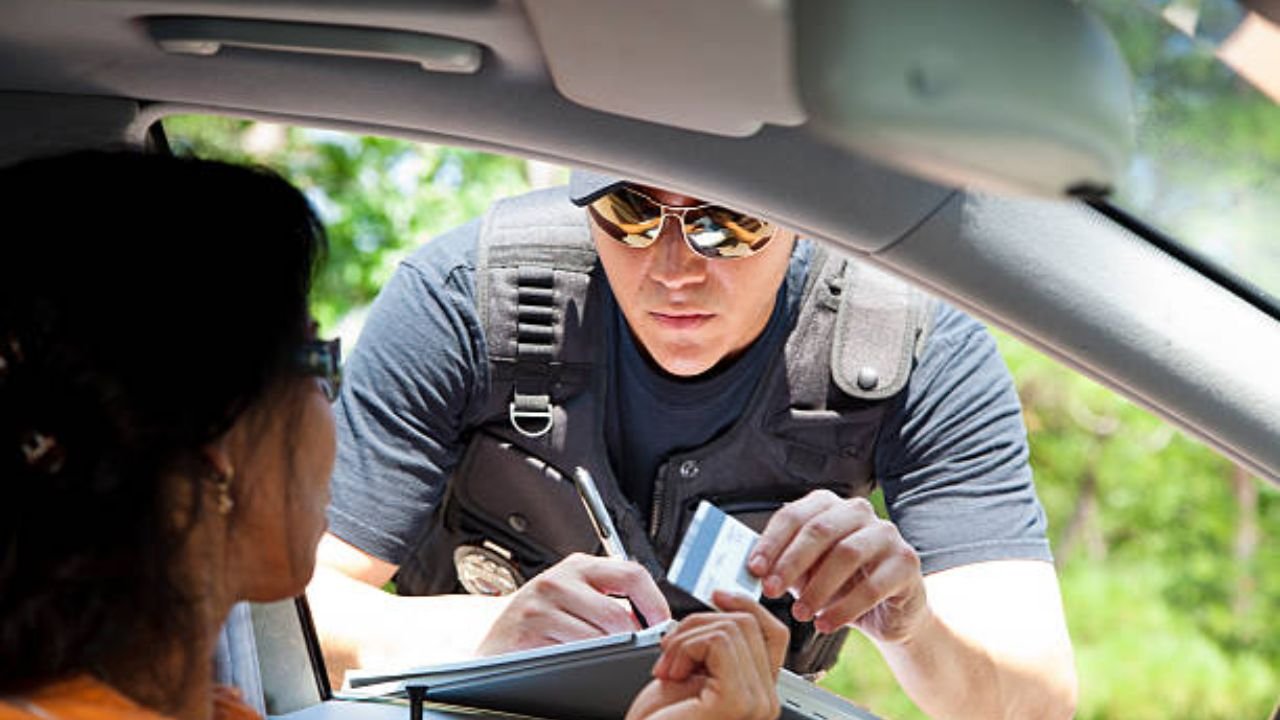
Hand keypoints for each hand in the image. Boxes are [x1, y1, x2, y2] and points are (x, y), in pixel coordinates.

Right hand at [477, 552, 670, 654]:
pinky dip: (582, 662)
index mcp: (579, 567)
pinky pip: (573, 652)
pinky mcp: (528, 630)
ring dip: (606, 654)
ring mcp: (541, 604)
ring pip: (598, 637)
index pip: (633, 574)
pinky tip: (573, 661)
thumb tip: (654, 620)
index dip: (655, 603)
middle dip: (632, 641)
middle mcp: (559, 580)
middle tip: (633, 653)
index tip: (661, 625)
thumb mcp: (575, 598)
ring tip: (597, 658)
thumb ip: (608, 599)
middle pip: (618, 614)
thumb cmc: (539, 623)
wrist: (495, 644)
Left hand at [625, 591, 787, 719]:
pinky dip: (685, 647)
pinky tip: (670, 674)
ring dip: (685, 639)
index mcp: (758, 692)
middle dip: (698, 624)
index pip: (773, 633)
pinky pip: (717, 641)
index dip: (747, 606)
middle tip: (670, 653)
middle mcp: (766, 700)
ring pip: (731, 627)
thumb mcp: (691, 673)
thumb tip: (722, 606)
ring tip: (668, 669)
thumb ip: (715, 646)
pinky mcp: (738, 700)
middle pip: (748, 623)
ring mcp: (757, 702)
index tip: (718, 595)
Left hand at [748, 490, 928, 642]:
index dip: (771, 542)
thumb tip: (748, 569)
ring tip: (801, 613)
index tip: (754, 568)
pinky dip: (844, 608)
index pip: (794, 515)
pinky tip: (826, 624)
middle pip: (820, 530)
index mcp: (828, 505)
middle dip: (790, 563)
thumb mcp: (804, 573)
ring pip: (846, 554)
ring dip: (817, 588)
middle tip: (770, 591)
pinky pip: (872, 585)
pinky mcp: (907, 561)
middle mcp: (858, 511)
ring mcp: (886, 533)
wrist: (887, 611)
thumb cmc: (839, 585)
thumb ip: (780, 565)